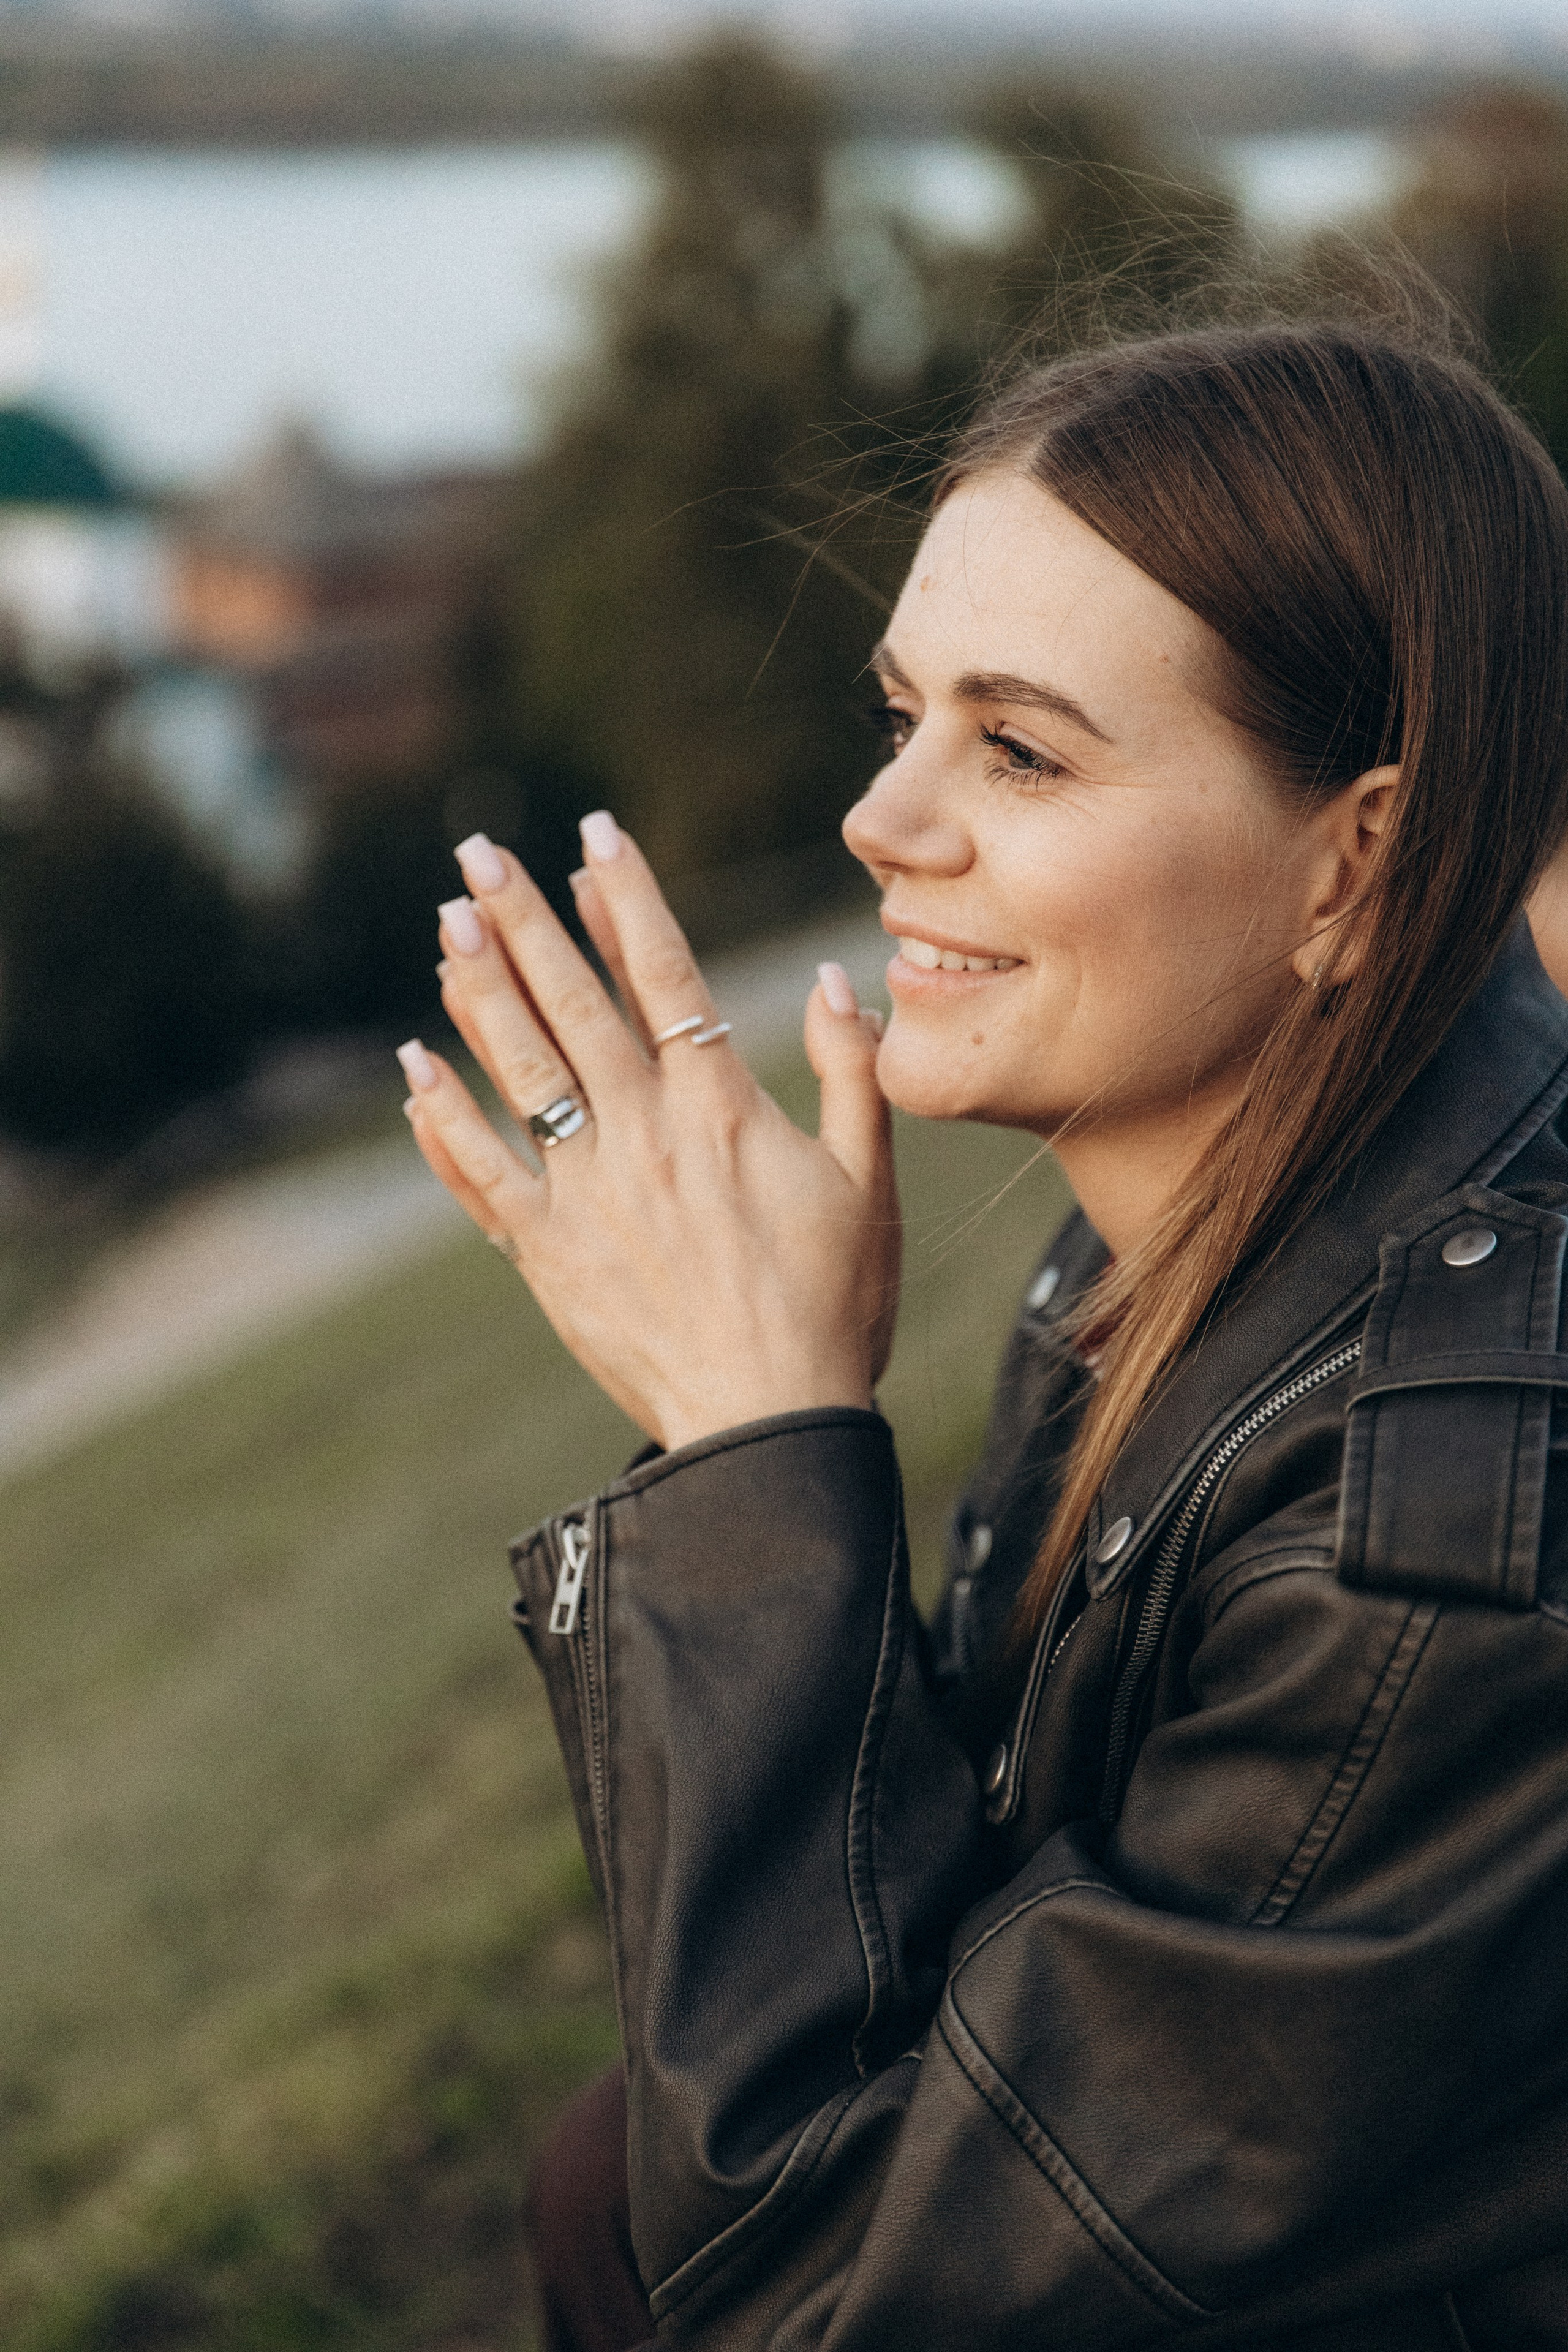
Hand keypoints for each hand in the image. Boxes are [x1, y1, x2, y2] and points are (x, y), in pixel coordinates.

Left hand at [399, 816, 899, 1453]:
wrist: (768, 1418)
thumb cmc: (834, 1304)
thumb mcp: (868, 1181)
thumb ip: (851, 1073)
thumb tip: (832, 979)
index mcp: (720, 1106)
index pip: (664, 973)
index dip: (625, 897)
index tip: (592, 833)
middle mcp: (644, 1131)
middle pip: (573, 1000)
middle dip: (523, 917)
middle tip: (479, 851)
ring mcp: (587, 1189)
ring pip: (521, 1067)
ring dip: (478, 988)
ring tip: (447, 922)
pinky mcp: (546, 1251)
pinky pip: (481, 1171)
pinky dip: (443, 1117)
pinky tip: (413, 1066)